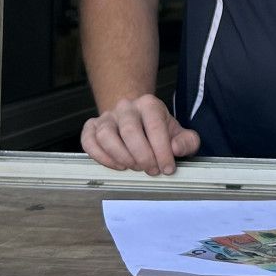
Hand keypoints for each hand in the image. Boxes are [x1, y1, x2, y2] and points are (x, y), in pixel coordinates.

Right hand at [80, 96, 199, 174]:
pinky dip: (101, 157)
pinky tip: (117, 166)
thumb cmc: (158, 131)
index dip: (162, 150)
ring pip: (105, 135)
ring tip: (134, 168)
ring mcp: (107, 117)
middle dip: (142, 156)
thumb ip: (187, 141)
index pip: (154, 125)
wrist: (137, 120)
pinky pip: (89, 141)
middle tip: (151, 170)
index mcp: (149, 104)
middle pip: (130, 130)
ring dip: (121, 156)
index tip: (167, 168)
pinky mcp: (92, 127)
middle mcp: (126, 107)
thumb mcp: (178, 134)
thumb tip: (176, 149)